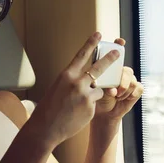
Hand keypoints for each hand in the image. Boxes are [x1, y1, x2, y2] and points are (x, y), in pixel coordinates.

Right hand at [29, 32, 120, 146]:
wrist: (46, 128)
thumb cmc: (49, 108)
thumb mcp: (58, 88)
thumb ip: (74, 81)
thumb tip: (89, 79)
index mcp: (66, 75)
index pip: (82, 55)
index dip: (91, 43)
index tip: (99, 34)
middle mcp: (77, 83)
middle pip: (99, 68)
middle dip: (110, 59)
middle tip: (118, 52)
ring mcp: (85, 95)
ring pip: (98, 89)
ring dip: (92, 94)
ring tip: (76, 104)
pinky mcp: (91, 108)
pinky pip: (95, 103)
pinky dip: (88, 107)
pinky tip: (77, 113)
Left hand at [94, 38, 143, 120]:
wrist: (102, 113)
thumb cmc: (94, 98)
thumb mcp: (93, 89)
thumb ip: (99, 84)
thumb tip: (109, 88)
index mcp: (108, 66)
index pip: (115, 51)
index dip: (118, 44)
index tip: (120, 41)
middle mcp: (120, 70)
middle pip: (126, 69)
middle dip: (122, 80)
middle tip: (114, 91)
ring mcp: (129, 79)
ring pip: (131, 79)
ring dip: (123, 90)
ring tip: (115, 97)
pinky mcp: (136, 89)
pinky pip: (138, 87)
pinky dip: (130, 94)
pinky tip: (122, 99)